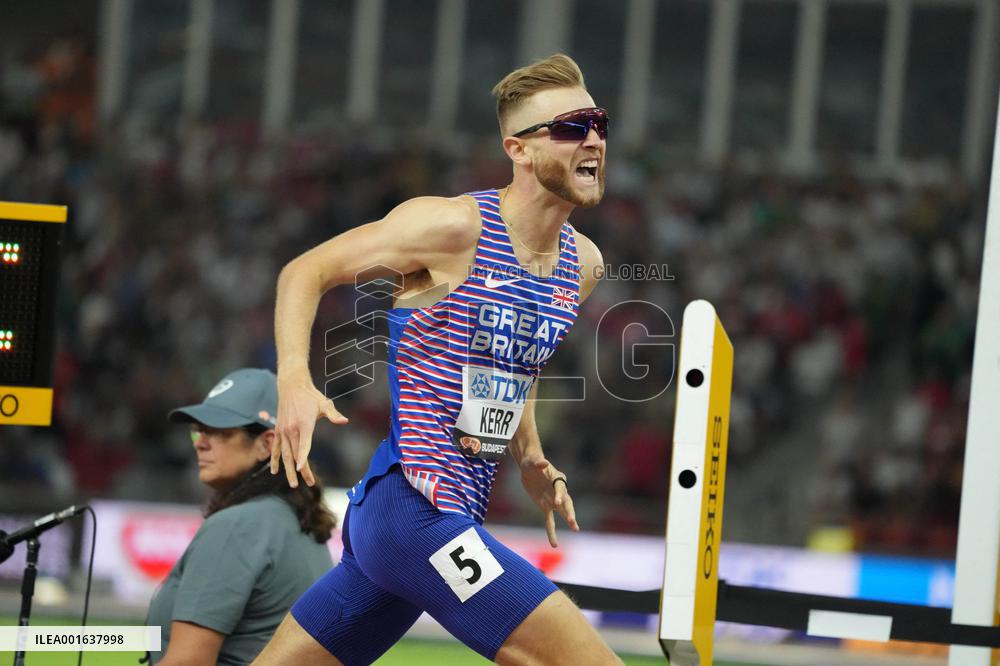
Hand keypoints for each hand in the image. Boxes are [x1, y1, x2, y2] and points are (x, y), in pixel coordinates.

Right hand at [272, 373, 347, 487]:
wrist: (291, 386)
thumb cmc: (311, 396)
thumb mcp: (324, 404)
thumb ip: (334, 415)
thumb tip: (344, 421)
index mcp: (304, 424)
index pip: (304, 445)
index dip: (303, 458)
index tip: (301, 470)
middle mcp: (291, 429)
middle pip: (295, 454)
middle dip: (301, 471)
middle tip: (309, 484)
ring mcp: (283, 431)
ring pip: (285, 455)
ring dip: (288, 470)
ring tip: (293, 484)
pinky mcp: (278, 430)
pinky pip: (275, 448)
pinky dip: (275, 459)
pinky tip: (274, 471)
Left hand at [519, 454, 578, 547]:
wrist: (529, 466)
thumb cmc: (532, 461)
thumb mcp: (532, 461)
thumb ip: (538, 462)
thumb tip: (543, 463)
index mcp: (558, 478)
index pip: (560, 488)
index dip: (559, 495)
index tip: (557, 502)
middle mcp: (558, 490)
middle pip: (567, 502)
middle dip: (570, 512)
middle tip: (573, 522)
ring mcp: (553, 500)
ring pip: (563, 512)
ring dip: (568, 520)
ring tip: (576, 530)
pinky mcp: (545, 507)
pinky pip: (549, 522)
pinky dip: (551, 532)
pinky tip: (554, 544)